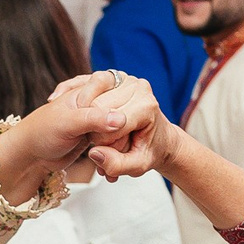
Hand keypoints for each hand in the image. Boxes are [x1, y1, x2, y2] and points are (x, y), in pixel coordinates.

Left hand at [0, 72, 160, 199]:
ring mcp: (97, 120)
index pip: (119, 94)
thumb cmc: (41, 132)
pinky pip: (113, 143)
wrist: (29, 155)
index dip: (119, 115)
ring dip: (118, 148)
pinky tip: (109, 169)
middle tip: (107, 151)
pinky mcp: (96, 136)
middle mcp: (96, 102)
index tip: (110, 133)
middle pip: (123, 113)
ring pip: (120, 130)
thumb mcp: (68, 123)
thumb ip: (94, 118)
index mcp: (89, 89)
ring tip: (109, 163)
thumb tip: (121, 119)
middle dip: (120, 135)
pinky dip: (113, 155)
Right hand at [41, 70, 185, 181]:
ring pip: (90, 99)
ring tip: (103, 131)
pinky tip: (87, 115)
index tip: (112, 151)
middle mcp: (137, 86)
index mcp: (146, 106)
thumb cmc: (149, 152)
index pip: (108, 124)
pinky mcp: (112, 76)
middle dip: (97, 130)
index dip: (104, 142)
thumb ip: (116, 165)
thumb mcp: (137, 167)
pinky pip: (86, 87)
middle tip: (109, 143)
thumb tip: (94, 154)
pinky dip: (83, 104)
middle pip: (97, 108)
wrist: (160, 139)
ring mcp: (125, 78)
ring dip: (91, 120)